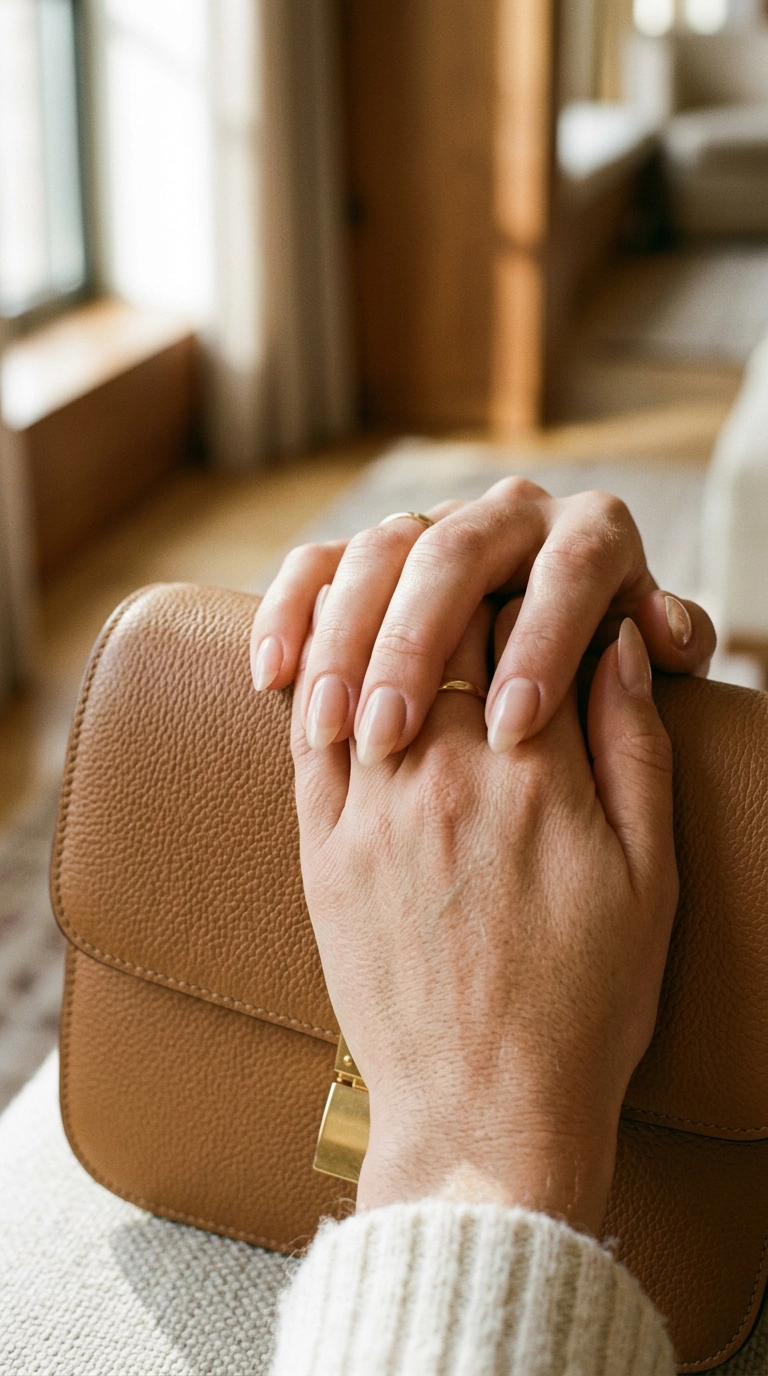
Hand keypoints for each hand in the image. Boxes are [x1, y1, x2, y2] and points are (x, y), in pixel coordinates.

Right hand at [252, 477, 714, 762]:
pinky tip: (273, 676)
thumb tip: (655, 635)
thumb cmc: (608, 695)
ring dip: (346, 637)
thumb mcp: (654, 670)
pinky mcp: (369, 554)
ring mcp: (434, 525)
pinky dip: (290, 612)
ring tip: (336, 724)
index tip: (512, 726)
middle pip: (455, 553)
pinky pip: (318, 565)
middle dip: (419, 643)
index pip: (567, 575)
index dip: (541, 645)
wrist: (542, 677)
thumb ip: (666, 658)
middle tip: (394, 734)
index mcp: (590, 536)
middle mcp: (509, 516)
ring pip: (378, 552)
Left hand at [291, 604, 677, 1236]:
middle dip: (457, 596)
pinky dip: (320, 687)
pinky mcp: (322, 852)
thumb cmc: (586, 1001)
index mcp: (535, 770)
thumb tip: (618, 643)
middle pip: (438, 632)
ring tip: (400, 613)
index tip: (530, 589)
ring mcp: (371, 810)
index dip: (524, 592)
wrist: (485, 1111)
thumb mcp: (651, 873)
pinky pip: (307, 739)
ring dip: (381, 627)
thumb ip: (634, 743)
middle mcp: (444, 772)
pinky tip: (337, 673)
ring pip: (362, 668)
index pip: (518, 622)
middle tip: (469, 588)